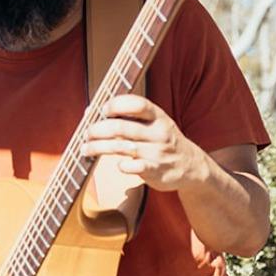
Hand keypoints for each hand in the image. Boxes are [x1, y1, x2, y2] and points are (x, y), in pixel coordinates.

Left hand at [81, 95, 204, 192]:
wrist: (191, 166)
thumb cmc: (164, 141)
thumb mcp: (154, 122)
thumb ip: (126, 116)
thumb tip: (90, 110)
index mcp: (158, 116)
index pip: (137, 103)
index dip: (116, 104)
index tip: (101, 110)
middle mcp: (158, 132)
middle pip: (121, 127)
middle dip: (97, 129)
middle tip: (86, 133)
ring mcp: (157, 152)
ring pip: (121, 147)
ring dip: (98, 148)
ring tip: (85, 149)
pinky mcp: (156, 171)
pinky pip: (134, 167)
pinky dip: (122, 166)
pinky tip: (116, 165)